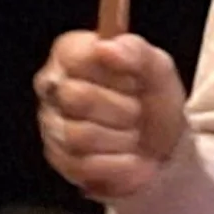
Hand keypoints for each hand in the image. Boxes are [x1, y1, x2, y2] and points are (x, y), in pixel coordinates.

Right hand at [35, 32, 186, 200]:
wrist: (162, 146)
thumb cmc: (152, 98)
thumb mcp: (157, 69)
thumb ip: (136, 52)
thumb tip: (106, 47)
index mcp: (71, 53)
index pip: (75, 57)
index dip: (113, 74)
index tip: (134, 82)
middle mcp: (52, 85)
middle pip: (76, 98)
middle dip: (121, 109)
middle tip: (137, 111)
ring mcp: (51, 123)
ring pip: (79, 135)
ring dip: (121, 139)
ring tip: (134, 135)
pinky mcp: (58, 158)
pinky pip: (84, 165)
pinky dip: (118, 165)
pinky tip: (131, 158)